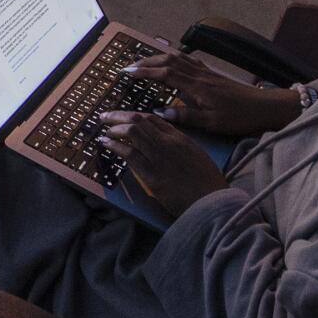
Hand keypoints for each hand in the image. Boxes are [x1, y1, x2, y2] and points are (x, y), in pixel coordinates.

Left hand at [100, 111, 229, 218]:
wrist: (212, 202)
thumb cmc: (207, 184)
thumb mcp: (196, 157)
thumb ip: (180, 148)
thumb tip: (164, 146)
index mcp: (181, 138)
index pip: (154, 119)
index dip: (136, 115)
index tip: (124, 116)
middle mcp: (169, 143)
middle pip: (139, 121)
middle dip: (119, 116)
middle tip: (106, 116)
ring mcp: (160, 156)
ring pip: (132, 132)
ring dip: (114, 129)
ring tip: (104, 131)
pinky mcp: (152, 173)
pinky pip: (129, 153)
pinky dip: (115, 146)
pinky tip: (106, 144)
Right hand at [122, 51, 301, 136]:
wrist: (264, 107)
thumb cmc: (239, 117)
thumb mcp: (211, 123)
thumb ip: (185, 116)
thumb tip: (159, 112)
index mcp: (196, 87)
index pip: (165, 74)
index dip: (144, 72)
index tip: (127, 73)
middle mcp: (199, 75)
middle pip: (168, 61)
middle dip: (146, 62)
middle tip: (128, 67)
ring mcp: (207, 72)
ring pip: (178, 58)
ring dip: (158, 58)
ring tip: (143, 62)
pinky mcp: (212, 74)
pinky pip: (189, 61)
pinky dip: (174, 58)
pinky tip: (170, 62)